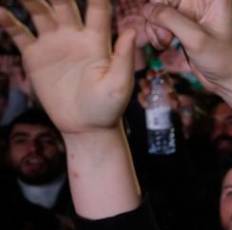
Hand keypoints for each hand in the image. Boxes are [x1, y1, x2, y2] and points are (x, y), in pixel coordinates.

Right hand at [0, 0, 138, 134]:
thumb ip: (123, 58)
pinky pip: (18, 33)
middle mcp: (74, 35)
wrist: (85, 127)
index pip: (97, 7)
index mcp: (97, 39)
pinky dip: (7, 20)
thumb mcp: (119, 85)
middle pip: (63, 2)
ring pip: (38, 11)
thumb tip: (131, 31)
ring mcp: (53, 43)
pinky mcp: (35, 56)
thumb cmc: (108, 108)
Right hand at [139, 0, 231, 89]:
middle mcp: (203, 0)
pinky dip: (156, 30)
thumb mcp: (196, 39)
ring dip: (155, 25)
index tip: (171, 22)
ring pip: (158, 6)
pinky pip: (158, 18)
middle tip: (165, 38)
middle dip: (158, 15)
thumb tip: (146, 8)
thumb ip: (169, 19)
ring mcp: (190, 8)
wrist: (230, 80)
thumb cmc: (223, 60)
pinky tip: (163, 44)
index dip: (165, 3)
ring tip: (164, 43)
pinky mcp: (182, 20)